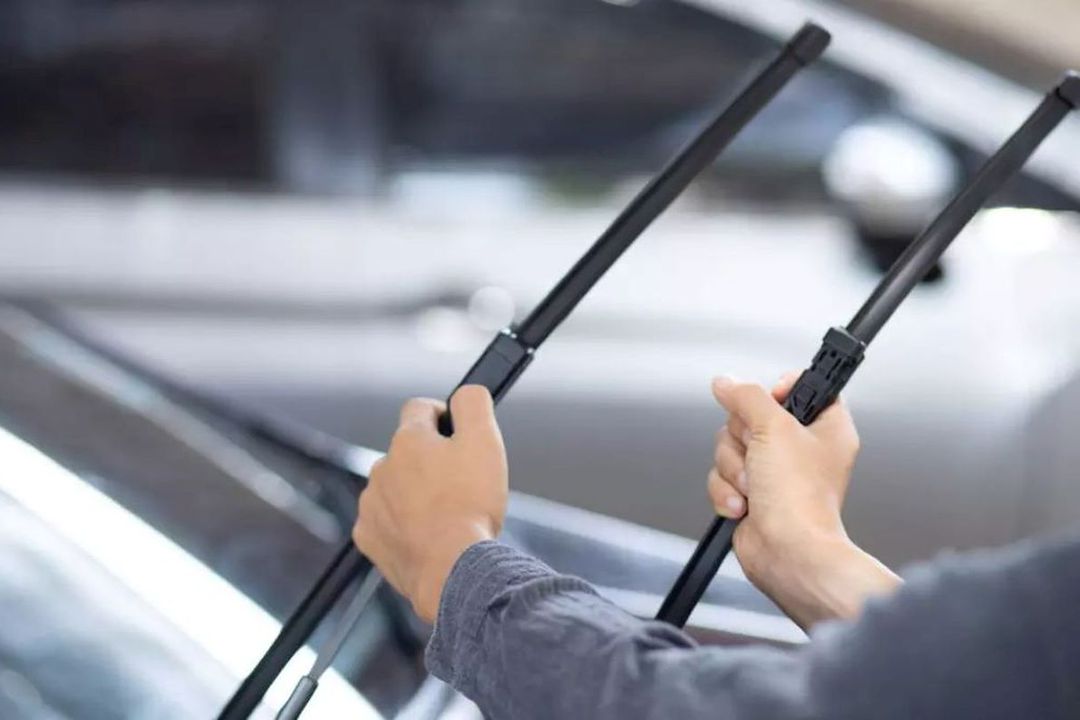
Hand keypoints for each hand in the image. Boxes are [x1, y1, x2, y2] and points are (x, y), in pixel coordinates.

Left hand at [353, 385, 507, 622]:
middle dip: (431, 462)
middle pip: (408, 452)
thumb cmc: (470, 507)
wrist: (451, 568)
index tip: (457, 434)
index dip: (443, 416)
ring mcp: (372, 504)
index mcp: (408, 440)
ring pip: (396, 487)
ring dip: (416, 494)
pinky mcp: (369, 537)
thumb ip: (473, 404)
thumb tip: (466, 392)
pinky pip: (386, 522)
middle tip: (461, 483)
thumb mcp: (485, 441)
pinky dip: (404, 526)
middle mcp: (382, 468)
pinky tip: (428, 536)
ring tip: (447, 514)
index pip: (419, 408)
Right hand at [709, 374, 899, 628]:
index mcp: (825, 428)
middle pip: (750, 417)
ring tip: (755, 486)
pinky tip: (746, 504)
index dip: (778, 391)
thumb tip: (727, 382)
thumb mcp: (774, 428)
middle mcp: (800, 449)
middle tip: (760, 454)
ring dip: (734, 468)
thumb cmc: (801, 499)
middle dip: (743, 439)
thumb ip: (747, 397)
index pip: (800, 389)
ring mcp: (774, 473)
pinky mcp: (752, 494)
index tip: (771, 401)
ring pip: (730, 447)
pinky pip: (723, 476)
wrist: (787, 552)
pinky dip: (727, 490)